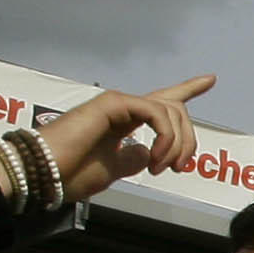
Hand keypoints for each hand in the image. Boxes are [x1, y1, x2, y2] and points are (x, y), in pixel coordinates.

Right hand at [35, 77, 211, 204]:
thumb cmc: (70, 173)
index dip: (187, 89)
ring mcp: (116, 103)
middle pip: (175, 109)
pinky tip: (154, 160)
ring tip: (162, 168)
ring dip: (176, 143)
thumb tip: (148, 153)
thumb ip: (133, 158)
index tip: (210, 79)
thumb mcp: (113, 170)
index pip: (161, 102)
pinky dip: (164, 137)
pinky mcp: (112, 103)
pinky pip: (155, 113)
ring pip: (170, 111)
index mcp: (123, 120)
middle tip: (178, 168)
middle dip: (187, 139)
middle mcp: (122, 107)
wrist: (43, 174)